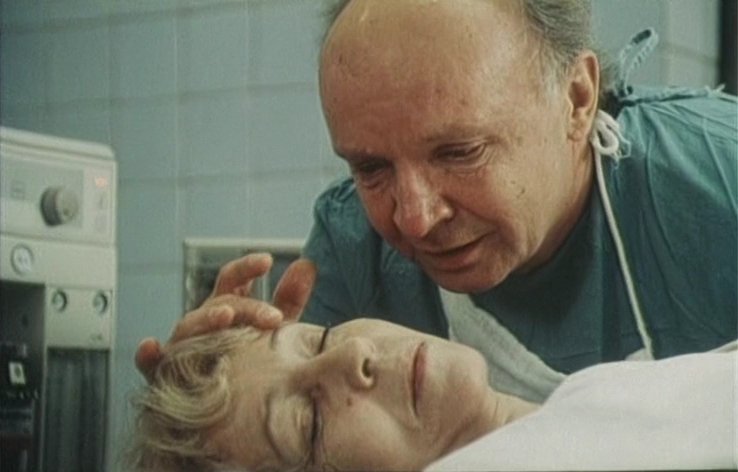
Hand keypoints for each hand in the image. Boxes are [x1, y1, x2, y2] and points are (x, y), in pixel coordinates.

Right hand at [135, 252, 316, 380]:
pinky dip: (147, 356)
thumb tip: (306, 264)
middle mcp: (202, 322)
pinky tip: (150, 347)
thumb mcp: (272, 330)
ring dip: (206, 320)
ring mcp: (183, 346)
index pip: (232, 280)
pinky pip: (151, 366)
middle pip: (219, 304)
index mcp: (225, 308)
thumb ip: (288, 299)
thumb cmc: (247, 360)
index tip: (267, 261)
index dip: (246, 267)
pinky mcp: (166, 375)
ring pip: (189, 327)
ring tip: (225, 316)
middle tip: (275, 318)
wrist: (226, 408)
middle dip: (247, 307)